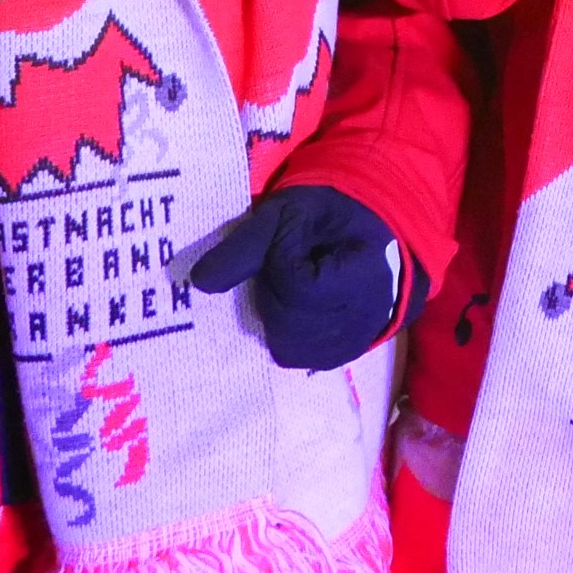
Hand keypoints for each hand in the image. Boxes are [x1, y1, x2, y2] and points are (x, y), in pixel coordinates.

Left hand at [190, 184, 405, 371]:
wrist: (373, 224)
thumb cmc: (329, 214)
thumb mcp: (286, 214)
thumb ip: (245, 247)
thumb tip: (199, 282)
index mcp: (366, 275)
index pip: (298, 289)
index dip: (279, 266)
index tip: (292, 245)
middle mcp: (368, 319)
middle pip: (289, 325)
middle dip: (274, 295)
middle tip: (289, 266)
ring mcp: (359, 343)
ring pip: (290, 349)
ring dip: (280, 317)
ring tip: (296, 287)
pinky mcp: (347, 354)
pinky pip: (302, 358)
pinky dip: (291, 335)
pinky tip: (300, 309)